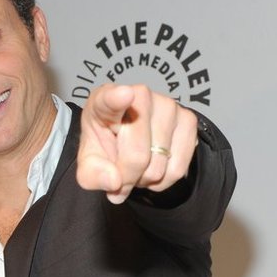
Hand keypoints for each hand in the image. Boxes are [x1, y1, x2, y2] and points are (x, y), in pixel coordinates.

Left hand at [76, 83, 197, 203]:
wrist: (125, 142)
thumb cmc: (105, 147)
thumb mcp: (88, 165)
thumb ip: (93, 176)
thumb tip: (115, 181)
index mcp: (104, 102)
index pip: (110, 99)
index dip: (116, 99)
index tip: (123, 95)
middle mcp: (139, 96)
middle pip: (137, 157)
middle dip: (128, 177)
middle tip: (121, 170)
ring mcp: (168, 105)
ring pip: (158, 167)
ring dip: (145, 179)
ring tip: (137, 164)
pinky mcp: (188, 120)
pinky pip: (176, 170)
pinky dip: (163, 181)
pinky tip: (154, 166)